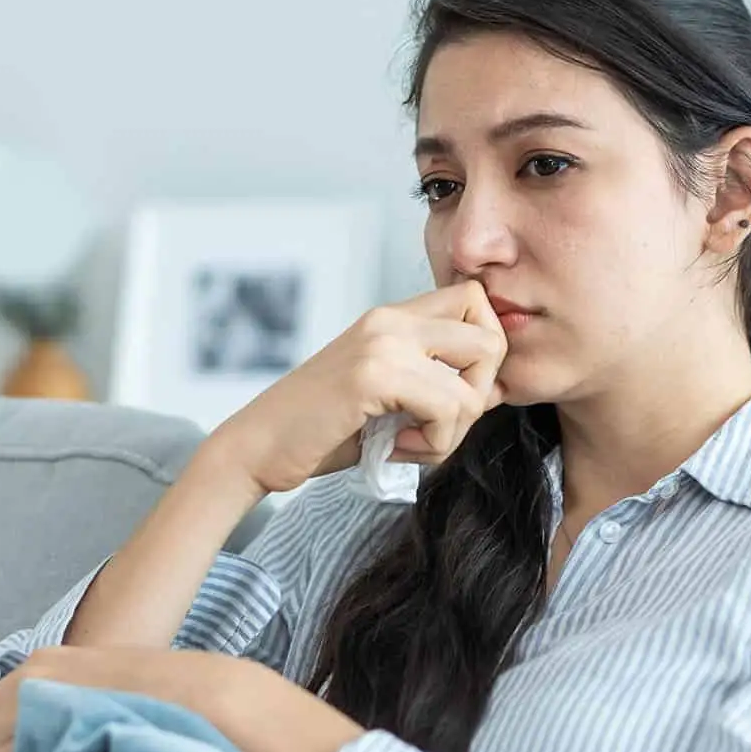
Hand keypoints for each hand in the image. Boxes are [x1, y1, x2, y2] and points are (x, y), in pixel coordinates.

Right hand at [208, 282, 508, 495]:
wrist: (256, 448)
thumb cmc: (320, 430)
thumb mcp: (386, 396)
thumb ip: (433, 382)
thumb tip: (495, 391)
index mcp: (391, 318)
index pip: (476, 303)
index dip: (485, 353)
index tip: (455, 394)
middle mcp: (389, 320)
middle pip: (491, 337)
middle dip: (481, 394)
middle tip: (441, 424)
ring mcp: (381, 343)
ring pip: (473, 385)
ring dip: (453, 432)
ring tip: (412, 442)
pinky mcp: (372, 375)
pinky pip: (448, 409)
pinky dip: (434, 443)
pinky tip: (396, 448)